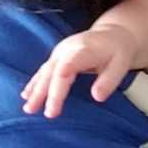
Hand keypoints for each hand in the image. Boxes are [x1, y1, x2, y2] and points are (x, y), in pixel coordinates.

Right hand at [21, 24, 136, 117]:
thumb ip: (109, 80)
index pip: (68, 67)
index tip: (54, 99)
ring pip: (45, 72)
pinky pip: (43, 70)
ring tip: (28, 108)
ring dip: (35, 90)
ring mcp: (60, 52)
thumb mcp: (121, 64)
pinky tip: (26, 95)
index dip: (60, 82)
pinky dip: (35, 83)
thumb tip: (97, 98)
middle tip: (43, 113)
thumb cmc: (118, 51)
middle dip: (46, 93)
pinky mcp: (57, 55)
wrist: (113, 34)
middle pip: (53, 72)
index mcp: (84, 50)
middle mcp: (68, 50)